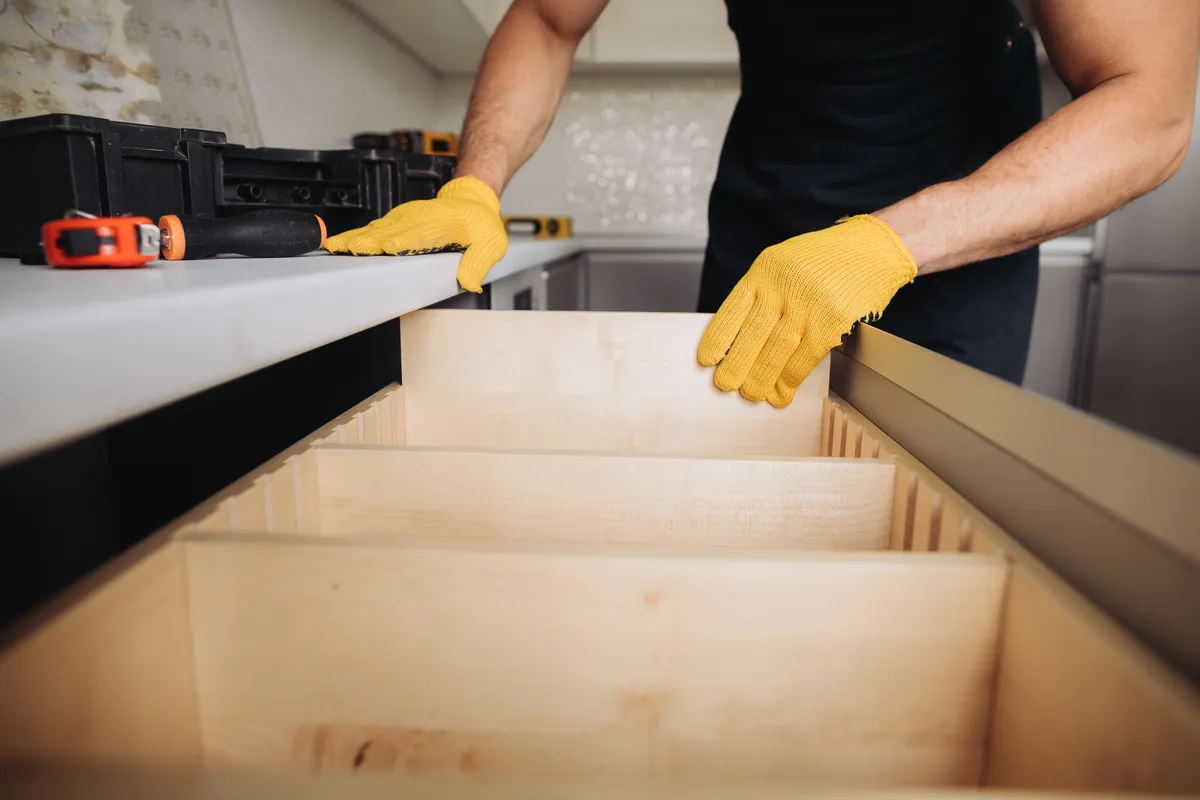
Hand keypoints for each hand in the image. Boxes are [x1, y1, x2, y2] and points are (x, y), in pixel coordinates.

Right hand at [322, 175, 507, 292]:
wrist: (472, 200)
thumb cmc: (479, 224)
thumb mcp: (490, 245)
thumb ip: (477, 264)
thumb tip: (466, 282)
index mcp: (439, 226)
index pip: (414, 236)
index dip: (397, 244)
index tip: (379, 250)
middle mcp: (417, 221)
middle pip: (387, 232)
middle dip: (365, 241)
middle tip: (340, 252)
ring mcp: (405, 219)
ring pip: (375, 229)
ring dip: (354, 238)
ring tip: (332, 248)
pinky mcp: (396, 221)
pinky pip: (374, 228)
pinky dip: (356, 235)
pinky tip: (341, 244)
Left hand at [697, 215, 917, 407]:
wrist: (873, 248)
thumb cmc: (826, 258)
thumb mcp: (784, 263)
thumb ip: (763, 292)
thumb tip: (741, 339)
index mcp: (765, 270)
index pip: (732, 310)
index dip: (718, 340)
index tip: (707, 360)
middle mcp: (784, 287)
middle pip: (751, 336)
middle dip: (736, 367)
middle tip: (726, 385)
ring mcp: (809, 305)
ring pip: (776, 351)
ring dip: (761, 378)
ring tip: (752, 393)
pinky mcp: (832, 321)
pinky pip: (804, 357)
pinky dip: (791, 377)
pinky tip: (783, 389)